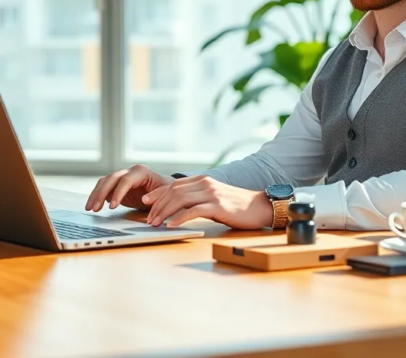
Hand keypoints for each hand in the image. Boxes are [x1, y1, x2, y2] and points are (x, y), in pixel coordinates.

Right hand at [85, 165, 172, 211]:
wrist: (164, 190)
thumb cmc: (166, 191)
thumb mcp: (166, 194)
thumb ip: (157, 196)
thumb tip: (145, 199)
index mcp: (141, 172)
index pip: (125, 181)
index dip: (118, 193)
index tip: (112, 206)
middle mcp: (129, 172)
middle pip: (111, 179)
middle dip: (101, 193)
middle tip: (94, 208)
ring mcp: (122, 178)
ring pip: (104, 182)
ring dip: (96, 195)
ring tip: (90, 208)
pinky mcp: (117, 186)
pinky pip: (104, 188)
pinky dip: (97, 196)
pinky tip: (93, 205)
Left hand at [143, 175, 272, 229]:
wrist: (260, 207)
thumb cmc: (236, 206)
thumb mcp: (214, 198)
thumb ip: (198, 198)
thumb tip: (178, 208)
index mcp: (203, 180)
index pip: (174, 184)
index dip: (158, 193)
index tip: (145, 202)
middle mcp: (205, 183)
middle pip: (173, 191)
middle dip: (157, 205)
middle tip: (148, 219)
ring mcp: (212, 194)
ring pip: (180, 200)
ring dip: (164, 212)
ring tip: (155, 223)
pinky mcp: (218, 206)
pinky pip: (193, 211)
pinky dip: (179, 218)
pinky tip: (171, 225)